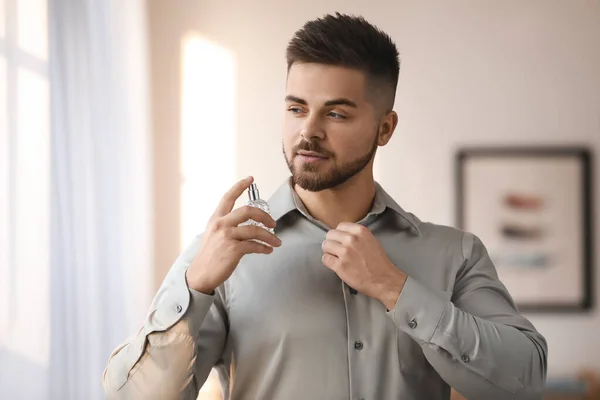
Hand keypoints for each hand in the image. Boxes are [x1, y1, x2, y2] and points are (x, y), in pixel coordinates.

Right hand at [186, 176, 281, 293]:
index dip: (239, 186)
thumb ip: (227, 226)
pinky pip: (254, 245)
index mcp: (216, 219)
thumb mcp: (213, 235)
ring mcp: (226, 236)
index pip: (228, 197)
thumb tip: (249, 225)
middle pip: (248, 210)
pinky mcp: (233, 250)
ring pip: (255, 230)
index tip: (250, 179)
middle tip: (273, 223)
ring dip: (269, 236)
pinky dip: (264, 248)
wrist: (201, 274)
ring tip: (276, 242)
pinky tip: (268, 250)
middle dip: (264, 215)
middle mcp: (220, 224)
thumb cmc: (209, 256)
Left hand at [322, 222, 406, 309]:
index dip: (339, 234)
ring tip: (336, 257)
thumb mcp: (371, 240)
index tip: (341, 240)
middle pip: (330, 235)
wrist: (383, 280)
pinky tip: (336, 265)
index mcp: (360, 231)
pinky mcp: (340, 266)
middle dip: (332, 242)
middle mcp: (351, 239)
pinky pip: (325, 259)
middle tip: (337, 250)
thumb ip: (357, 235)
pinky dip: (328, 262)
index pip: (340, 226)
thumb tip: (343, 235)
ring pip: (325, 246)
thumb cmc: (378, 262)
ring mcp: (344, 252)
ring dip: (329, 252)